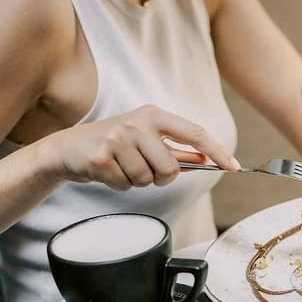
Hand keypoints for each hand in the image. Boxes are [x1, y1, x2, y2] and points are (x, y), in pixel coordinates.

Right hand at [41, 105, 236, 190]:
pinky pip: (126, 185)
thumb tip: (208, 160)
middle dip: (161, 178)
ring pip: (148, 179)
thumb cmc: (114, 144)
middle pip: (171, 169)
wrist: (68, 148)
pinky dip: (120, 185)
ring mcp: (118, 139)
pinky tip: (109, 171)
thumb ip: (178, 151)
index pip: (195, 133)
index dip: (217, 151)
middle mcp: (137, 123)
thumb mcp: (147, 140)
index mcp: (154, 116)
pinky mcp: (102, 157)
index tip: (233, 166)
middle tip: (144, 169)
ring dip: (138, 182)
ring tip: (123, 167)